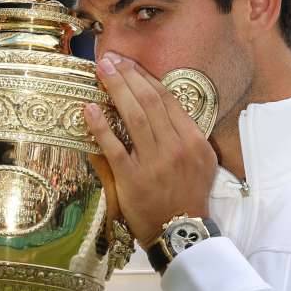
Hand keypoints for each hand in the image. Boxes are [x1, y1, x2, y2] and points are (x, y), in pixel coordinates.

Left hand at [84, 53, 217, 245]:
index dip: (146, 78)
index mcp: (194, 140)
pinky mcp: (132, 178)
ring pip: (133, 117)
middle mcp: (175, 147)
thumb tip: (164, 107)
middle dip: (128, 76)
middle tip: (111, 59)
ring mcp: (153, 162)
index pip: (167, 100)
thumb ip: (186, 135)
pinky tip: (89, 109)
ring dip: (116, 90)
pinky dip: (100, 126)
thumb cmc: (189, 196)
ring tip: (101, 71)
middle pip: (149, 102)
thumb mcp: (201, 162)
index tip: (130, 64)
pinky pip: (113, 146)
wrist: (181, 231)